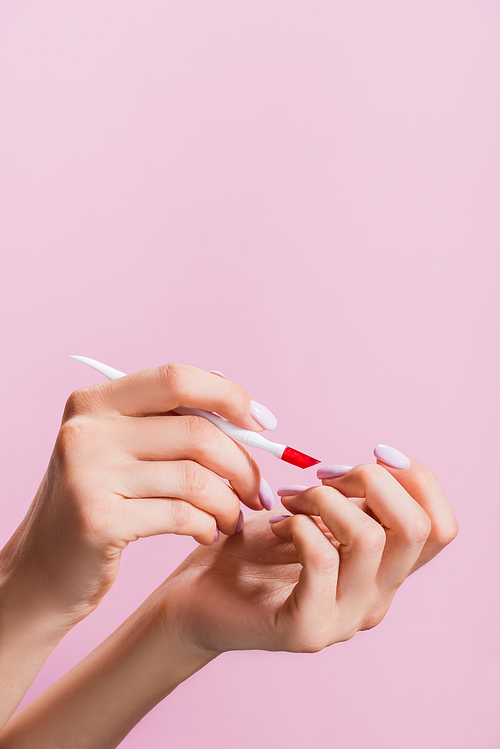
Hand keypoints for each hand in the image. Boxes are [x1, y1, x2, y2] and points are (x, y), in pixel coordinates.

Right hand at [0, 363, 274, 628]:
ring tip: (234, 518)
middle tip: (259, 491)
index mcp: (95, 401)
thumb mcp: (121, 450)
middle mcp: (86, 430)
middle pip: (196, 432)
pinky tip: (207, 533)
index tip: (262, 424)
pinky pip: (181, 515)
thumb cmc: (100, 502)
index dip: (230, 396)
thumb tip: (246, 411)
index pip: (176, 378)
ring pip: (195, 478)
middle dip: (243, 464)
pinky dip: (208, 525)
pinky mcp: (98, 519)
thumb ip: (170, 424)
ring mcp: (88, 474)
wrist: (44, 569)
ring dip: (229, 503)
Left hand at [157, 452, 457, 654]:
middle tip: (323, 474)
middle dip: (372, 480)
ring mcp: (344, 620)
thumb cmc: (253, 549)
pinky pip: (322, 561)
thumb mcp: (313, 512)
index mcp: (385, 571)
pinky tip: (277, 523)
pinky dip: (300, 525)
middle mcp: (376, 599)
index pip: (441, 527)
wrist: (196, 596)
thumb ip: (352, 498)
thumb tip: (379, 464)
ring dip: (326, 499)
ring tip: (292, 498)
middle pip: (418, 529)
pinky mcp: (305, 629)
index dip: (418, 479)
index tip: (375, 452)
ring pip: (372, 540)